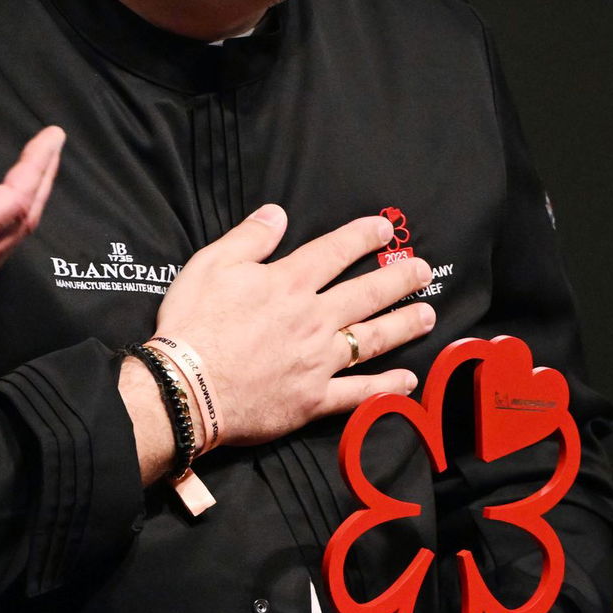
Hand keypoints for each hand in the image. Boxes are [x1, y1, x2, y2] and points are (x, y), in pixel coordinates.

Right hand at [0, 105, 63, 349]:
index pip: (13, 199)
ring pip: (11, 244)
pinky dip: (9, 228)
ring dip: (28, 204)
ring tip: (35, 172)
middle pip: (23, 222)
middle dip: (42, 180)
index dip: (36, 165)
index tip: (50, 136)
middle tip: (52, 146)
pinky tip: (3, 211)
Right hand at [146, 205, 436, 446]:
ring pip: (373, 339)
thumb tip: (277, 212)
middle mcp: (313, 318)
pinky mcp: (314, 399)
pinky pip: (359, 393)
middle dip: (400, 278)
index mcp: (289, 282)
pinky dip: (386, 387)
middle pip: (367, 293)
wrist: (185, 387)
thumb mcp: (211, 264)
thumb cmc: (193, 323)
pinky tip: (407, 380)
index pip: (335, 251)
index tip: (385, 229)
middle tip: (423, 270)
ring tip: (428, 314)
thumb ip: (249, 238)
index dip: (363, 236)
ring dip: (404, 325)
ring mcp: (318, 360)